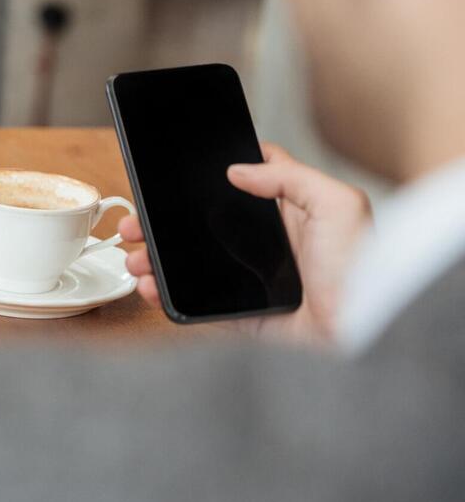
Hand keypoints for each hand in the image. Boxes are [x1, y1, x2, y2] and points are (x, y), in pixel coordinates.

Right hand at [118, 143, 372, 344]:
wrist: (366, 333)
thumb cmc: (366, 268)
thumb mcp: (339, 204)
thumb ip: (291, 178)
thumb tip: (239, 168)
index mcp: (288, 214)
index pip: (239, 187)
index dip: (205, 179)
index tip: (171, 176)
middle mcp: (265, 245)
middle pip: (201, 227)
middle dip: (162, 223)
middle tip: (135, 222)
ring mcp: (249, 280)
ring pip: (190, 264)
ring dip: (155, 258)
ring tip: (135, 257)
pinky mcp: (242, 313)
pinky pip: (195, 302)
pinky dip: (166, 295)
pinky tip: (149, 286)